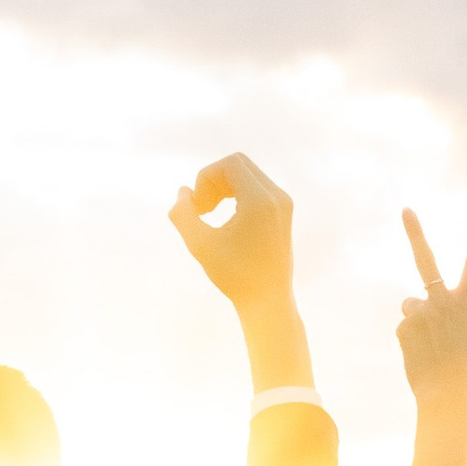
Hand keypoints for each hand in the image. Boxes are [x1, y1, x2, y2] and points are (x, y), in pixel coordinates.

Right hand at [169, 152, 295, 312]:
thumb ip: (183, 215)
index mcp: (261, 200)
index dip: (205, 178)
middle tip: (201, 209)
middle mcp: (277, 196)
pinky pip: (256, 187)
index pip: (229, 164)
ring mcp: (283, 203)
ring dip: (223, 187)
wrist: (268, 301)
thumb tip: (183, 192)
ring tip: (208, 213)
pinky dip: (236, 194)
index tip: (197, 207)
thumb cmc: (234, 277)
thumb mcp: (200, 245)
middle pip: (238, 164)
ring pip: (247, 174)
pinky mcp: (283, 212)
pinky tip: (224, 217)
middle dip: (213, 181)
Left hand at [397, 209, 466, 399]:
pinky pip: (403, 326)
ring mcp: (423, 311)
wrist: (447, 393)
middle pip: (425, 260)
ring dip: (415, 321)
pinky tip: (420, 353)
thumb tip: (408, 304)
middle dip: (414, 232)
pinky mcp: (404, 325)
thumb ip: (437, 311)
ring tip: (429, 344)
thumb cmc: (458, 365)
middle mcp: (444, 301)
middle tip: (405, 209)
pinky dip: (409, 339)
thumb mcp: (456, 332)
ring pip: (410, 306)